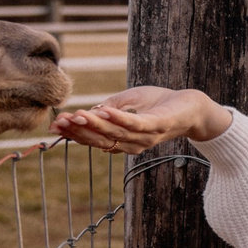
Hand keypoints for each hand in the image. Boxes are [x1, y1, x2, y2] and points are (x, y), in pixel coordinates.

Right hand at [51, 86, 232, 154]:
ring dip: (94, 124)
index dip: (75, 133)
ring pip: (115, 133)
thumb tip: (86, 111)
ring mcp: (146, 137)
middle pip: (101, 140)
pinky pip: (134, 124)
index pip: (95, 139)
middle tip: (60, 121)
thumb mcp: (129, 102)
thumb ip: (109, 108)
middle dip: (79, 131)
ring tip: (76, 115)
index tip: (55, 124)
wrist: (192, 105)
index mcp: (124, 141)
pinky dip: (118, 118)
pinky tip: (104, 110)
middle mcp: (133, 144)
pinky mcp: (157, 125)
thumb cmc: (160, 103)